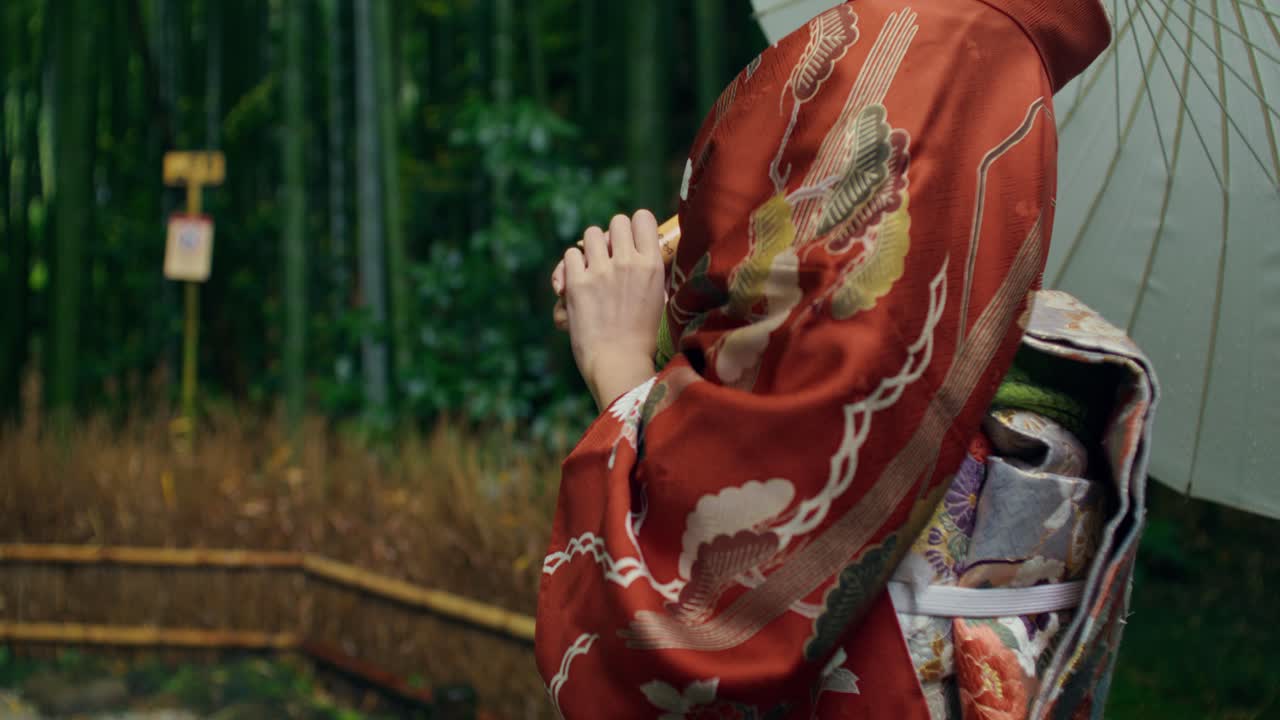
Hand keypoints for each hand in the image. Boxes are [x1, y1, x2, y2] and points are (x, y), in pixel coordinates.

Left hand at [560, 211, 666, 409]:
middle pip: (617, 222)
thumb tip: (647, 256)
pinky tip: (575, 283)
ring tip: (593, 269)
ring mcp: (600, 271)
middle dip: (613, 236)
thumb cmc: (642, 339)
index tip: (632, 241)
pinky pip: (570, 255)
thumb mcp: (661, 301)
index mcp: (652, 265)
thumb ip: (653, 275)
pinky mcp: (576, 282)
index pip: (643, 218)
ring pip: (590, 234)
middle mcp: (627, 262)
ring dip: (591, 248)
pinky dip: (571, 266)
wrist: (619, 364)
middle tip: (611, 257)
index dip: (635, 226)